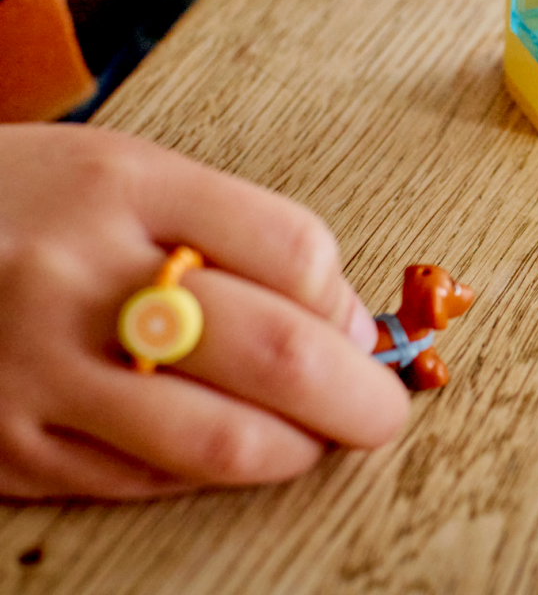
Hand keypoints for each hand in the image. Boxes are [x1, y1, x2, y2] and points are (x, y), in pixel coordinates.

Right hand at [0, 126, 410, 498]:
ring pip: (215, 437)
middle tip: (383, 412)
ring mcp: (35, 368)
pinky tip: (223, 452)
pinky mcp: (3, 446)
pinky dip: (204, 473)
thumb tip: (344, 318)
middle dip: (357, 396)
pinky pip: (139, 479)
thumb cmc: (19, 208)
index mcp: (122, 187)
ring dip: (292, 450)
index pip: (293, 250)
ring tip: (314, 442)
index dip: (351, 306)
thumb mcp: (120, 175)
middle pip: (274, 350)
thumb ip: (230, 229)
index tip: (367, 333)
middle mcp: (78, 275)